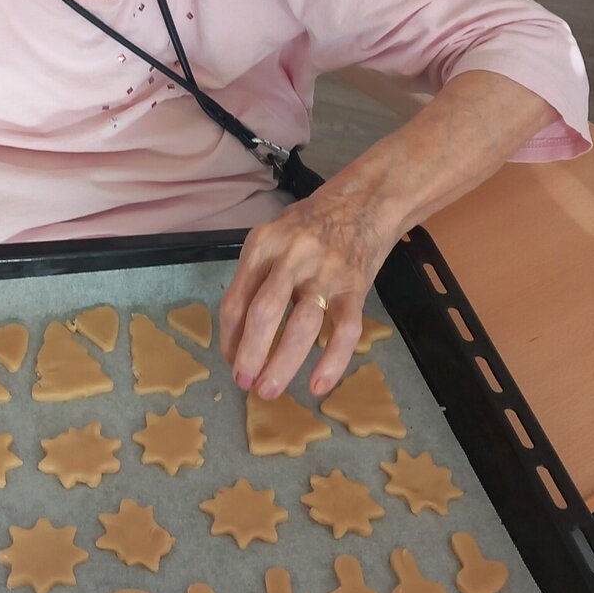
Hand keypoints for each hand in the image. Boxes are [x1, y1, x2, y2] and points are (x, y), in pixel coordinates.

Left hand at [218, 185, 397, 401]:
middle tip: (243, 383)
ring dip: (282, 363)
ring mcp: (326, 272)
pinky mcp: (355, 287)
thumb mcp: (273, 237)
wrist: (364, 202)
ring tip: (269, 390)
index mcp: (263, 246)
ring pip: (302, 326)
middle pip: (264, 312)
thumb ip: (255, 276)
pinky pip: (345, 330)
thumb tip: (239, 335)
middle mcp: (291, 257)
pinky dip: (332, 362)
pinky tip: (319, 386)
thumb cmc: (310, 225)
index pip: (236, 298)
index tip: (229, 361)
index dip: (229, 337)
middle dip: (249, 353)